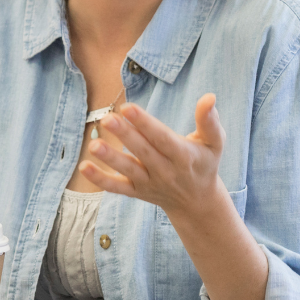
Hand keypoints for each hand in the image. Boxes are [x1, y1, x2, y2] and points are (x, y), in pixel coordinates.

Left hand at [81, 94, 226, 220]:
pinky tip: (85, 167)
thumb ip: (209, 121)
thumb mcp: (215, 143)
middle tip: (107, 119)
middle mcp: (166, 171)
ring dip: (111, 158)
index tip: (128, 108)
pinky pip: (117, 188)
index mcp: (184, 156)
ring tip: (94, 145)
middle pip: (143, 152)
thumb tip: (209, 97)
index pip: (162, 138)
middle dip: (125, 135)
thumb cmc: (205, 164)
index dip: (145, 124)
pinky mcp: (137, 192)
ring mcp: (150, 183)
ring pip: (128, 171)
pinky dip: (100, 180)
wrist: (198, 202)